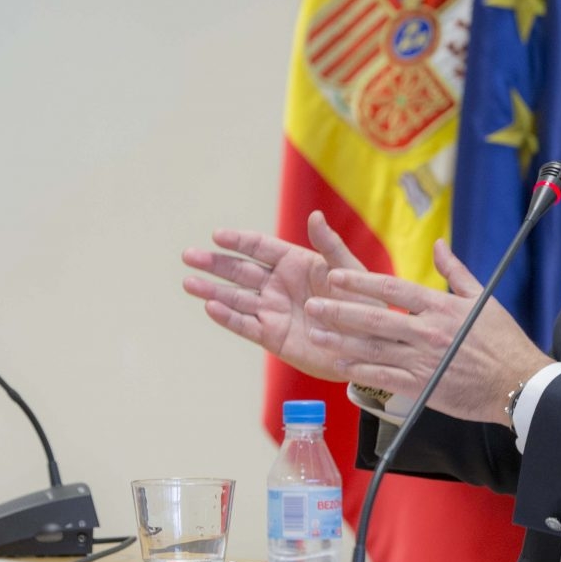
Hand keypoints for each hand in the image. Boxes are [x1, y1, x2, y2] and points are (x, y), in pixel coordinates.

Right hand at [181, 211, 379, 381]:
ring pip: (236, 298)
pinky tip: (211, 307)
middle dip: (214, 264)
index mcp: (294, 263)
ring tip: (189, 283)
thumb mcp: (350, 270)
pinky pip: (246, 325)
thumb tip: (315, 215)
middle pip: (239, 271)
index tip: (217, 235)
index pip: (259, 247)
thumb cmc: (365, 303)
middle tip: (188, 256)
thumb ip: (330, 246)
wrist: (371, 346)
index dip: (238, 241)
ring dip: (212, 291)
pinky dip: (228, 317)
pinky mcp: (273, 337)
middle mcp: (278, 285)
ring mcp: (273, 311)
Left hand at [302, 238, 550, 423]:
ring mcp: (423, 361)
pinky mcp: (423, 388)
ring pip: (373, 350)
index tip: (335, 277)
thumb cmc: (503, 341)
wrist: (518, 384)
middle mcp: (428, 332)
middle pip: (374, 319)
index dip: (360, 283)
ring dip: (341, 342)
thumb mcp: (482, 299)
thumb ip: (455, 271)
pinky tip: (340, 367)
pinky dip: (360, 373)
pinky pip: (384, 379)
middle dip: (340, 311)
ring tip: (316, 335)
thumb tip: (438, 245)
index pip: (392, 289)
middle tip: (313, 305)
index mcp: (440, 307)